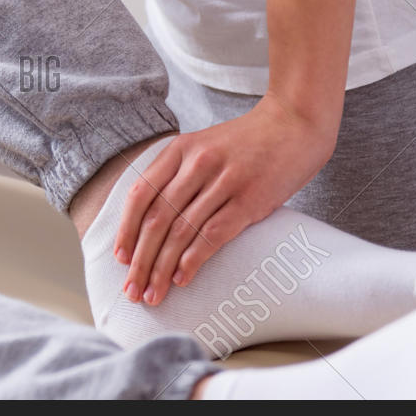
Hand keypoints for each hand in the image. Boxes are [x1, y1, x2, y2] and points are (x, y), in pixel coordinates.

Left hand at [116, 96, 337, 304]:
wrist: (295, 122)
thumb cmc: (247, 141)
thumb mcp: (203, 145)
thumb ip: (178, 173)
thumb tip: (152, 217)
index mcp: (178, 150)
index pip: (140, 194)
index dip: (125, 229)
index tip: (119, 258)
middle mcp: (195, 164)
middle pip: (156, 219)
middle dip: (140, 259)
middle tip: (131, 290)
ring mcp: (223, 181)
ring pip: (181, 232)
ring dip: (162, 268)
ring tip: (152, 294)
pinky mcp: (250, 199)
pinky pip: (213, 234)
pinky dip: (193, 260)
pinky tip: (181, 278)